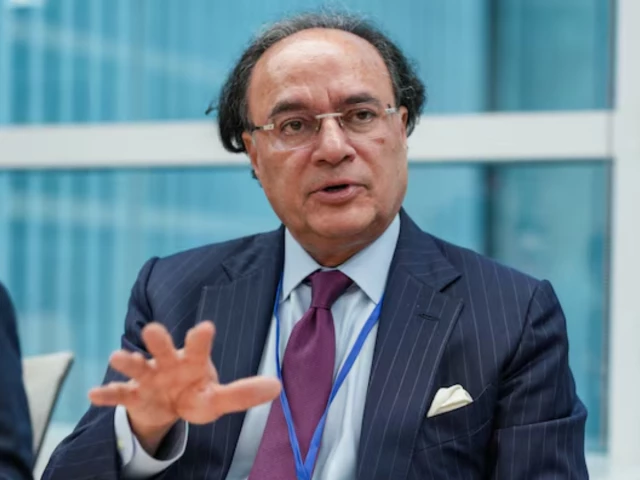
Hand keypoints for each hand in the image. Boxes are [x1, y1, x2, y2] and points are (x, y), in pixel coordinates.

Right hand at [89, 321, 280, 454]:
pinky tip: (94, 394)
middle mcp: (168, 363)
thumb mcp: (218, 399)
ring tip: (118, 357)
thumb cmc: (195, 394)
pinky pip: (118, 394)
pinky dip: (107, 394)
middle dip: (159, 339)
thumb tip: (278, 387)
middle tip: (153, 329)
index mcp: (192, 361)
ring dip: (128, 362)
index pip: (199, 346)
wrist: (167, 407)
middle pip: (163, 348)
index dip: (201, 338)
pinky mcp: (132, 395)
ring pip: (137, 366)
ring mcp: (148, 378)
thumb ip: (243, 393)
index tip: (205, 327)